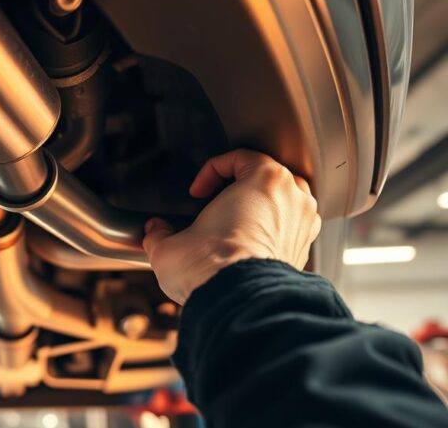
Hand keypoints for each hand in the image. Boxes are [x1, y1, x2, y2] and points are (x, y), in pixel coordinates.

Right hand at [143, 149, 321, 304]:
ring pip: (286, 203)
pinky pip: (290, 232)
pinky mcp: (304, 254)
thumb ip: (159, 232)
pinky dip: (271, 234)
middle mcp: (293, 198)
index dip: (211, 171)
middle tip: (218, 201)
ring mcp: (304, 226)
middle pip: (269, 176)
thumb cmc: (211, 266)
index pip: (239, 157)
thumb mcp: (169, 244)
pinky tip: (248, 249)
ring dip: (262, 208)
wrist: (237, 302)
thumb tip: (155, 232)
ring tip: (236, 223)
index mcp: (265, 179)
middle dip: (242, 187)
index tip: (197, 191)